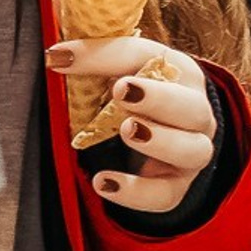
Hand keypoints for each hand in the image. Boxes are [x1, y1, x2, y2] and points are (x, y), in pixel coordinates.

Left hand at [49, 37, 216, 215]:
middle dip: (159, 98)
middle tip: (121, 91)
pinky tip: (104, 182)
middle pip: (192, 106)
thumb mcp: (118, 74)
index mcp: (178, 73)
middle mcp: (196, 113)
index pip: (146, 56)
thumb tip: (54, 56)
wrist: (164, 140)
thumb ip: (95, 62)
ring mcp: (192, 152)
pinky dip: (136, 191)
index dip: (105, 55)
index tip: (59, 57)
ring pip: (194, 150)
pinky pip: (166, 195)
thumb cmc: (136, 98)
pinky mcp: (177, 186)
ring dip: (162, 140)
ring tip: (126, 130)